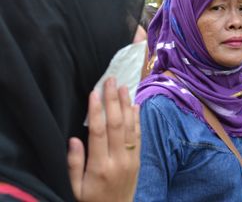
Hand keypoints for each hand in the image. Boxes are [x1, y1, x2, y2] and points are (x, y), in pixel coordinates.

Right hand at [67, 77, 140, 201]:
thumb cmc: (92, 200)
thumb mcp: (75, 188)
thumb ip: (74, 164)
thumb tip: (74, 139)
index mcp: (100, 166)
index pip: (99, 132)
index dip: (97, 110)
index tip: (94, 92)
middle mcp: (118, 159)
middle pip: (116, 124)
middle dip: (113, 100)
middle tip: (111, 81)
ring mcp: (131, 159)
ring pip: (129, 126)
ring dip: (126, 105)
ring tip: (123, 87)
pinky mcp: (138, 159)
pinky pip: (138, 136)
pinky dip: (137, 119)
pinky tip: (135, 105)